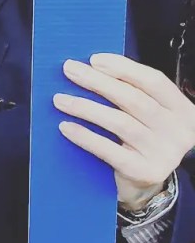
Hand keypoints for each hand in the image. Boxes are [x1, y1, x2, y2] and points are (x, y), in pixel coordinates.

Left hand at [54, 53, 194, 209]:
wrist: (143, 183)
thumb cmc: (138, 138)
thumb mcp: (144, 114)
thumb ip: (128, 91)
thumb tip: (88, 67)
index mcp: (182, 109)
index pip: (154, 81)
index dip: (123, 68)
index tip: (93, 59)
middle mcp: (179, 131)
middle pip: (134, 99)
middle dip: (98, 82)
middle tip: (69, 70)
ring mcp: (164, 153)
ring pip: (120, 123)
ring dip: (85, 107)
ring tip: (59, 99)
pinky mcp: (145, 172)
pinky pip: (109, 150)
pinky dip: (85, 136)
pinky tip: (66, 126)